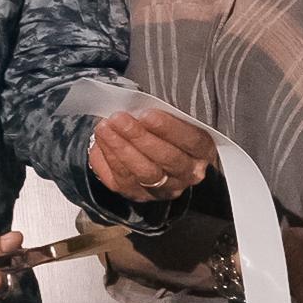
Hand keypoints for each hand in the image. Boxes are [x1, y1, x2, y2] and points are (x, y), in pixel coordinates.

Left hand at [87, 106, 218, 207]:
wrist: (151, 151)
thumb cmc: (163, 129)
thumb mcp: (172, 118)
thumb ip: (162, 114)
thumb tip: (137, 106)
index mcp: (202, 151)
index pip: (191, 142)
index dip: (169, 129)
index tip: (147, 115)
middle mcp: (186, 174)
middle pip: (164, 159)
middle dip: (138, 137)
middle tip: (119, 119)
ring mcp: (162, 189)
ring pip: (141, 173)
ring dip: (119, 148)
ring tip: (104, 127)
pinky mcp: (138, 196)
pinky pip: (121, 181)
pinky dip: (107, 160)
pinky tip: (100, 142)